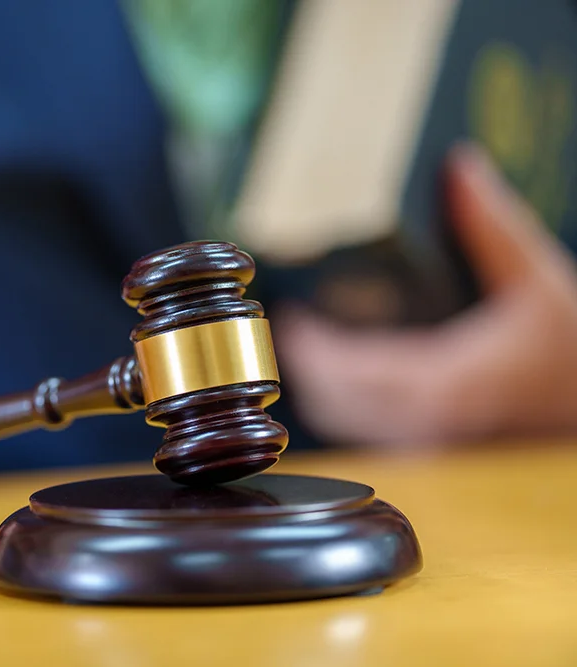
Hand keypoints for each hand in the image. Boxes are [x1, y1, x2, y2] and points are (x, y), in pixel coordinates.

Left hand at [274, 142, 576, 448]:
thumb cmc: (575, 354)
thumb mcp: (540, 280)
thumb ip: (493, 224)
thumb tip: (459, 166)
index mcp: (448, 382)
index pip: (355, 373)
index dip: (313, 351)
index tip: (292, 320)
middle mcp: (431, 420)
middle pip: (338, 406)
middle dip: (304, 369)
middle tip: (289, 330)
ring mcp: (431, 440)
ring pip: (350, 426)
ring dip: (319, 390)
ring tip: (305, 350)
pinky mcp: (437, 445)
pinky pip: (373, 435)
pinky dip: (345, 408)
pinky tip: (341, 379)